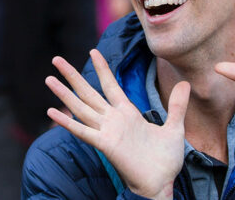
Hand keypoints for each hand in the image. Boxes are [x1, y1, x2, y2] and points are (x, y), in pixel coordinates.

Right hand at [46, 49, 189, 198]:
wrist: (162, 183)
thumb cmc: (166, 160)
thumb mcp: (175, 128)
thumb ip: (177, 106)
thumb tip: (185, 83)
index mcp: (127, 113)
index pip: (110, 85)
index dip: (102, 68)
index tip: (93, 50)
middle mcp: (113, 119)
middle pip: (88, 92)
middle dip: (72, 75)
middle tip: (56, 59)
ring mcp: (107, 131)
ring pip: (81, 108)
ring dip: (64, 94)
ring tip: (48, 79)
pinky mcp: (105, 145)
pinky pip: (83, 131)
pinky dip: (67, 122)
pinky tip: (51, 112)